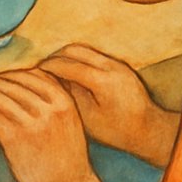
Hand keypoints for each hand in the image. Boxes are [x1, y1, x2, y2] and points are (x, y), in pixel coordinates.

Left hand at [0, 69, 96, 181]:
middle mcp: (49, 109)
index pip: (31, 75)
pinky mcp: (15, 139)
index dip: (11, 75)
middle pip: (12, 83)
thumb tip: (18, 78)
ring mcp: (32, 124)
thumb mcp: (68, 119)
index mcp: (63, 100)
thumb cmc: (65, 154)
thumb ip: (50, 99)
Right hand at [37, 44, 176, 165]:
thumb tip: (48, 80)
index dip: (46, 67)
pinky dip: (76, 59)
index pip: (67, 65)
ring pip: (82, 49)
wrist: (150, 130)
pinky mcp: (119, 65)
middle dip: (53, 57)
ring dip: (64, 56)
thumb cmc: (118, 132)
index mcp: (103, 81)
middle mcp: (111, 66)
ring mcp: (116, 63)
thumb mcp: (88, 119)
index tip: (31, 73)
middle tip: (39, 70)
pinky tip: (68, 74)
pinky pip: (91, 54)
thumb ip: (69, 96)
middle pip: (73, 50)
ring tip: (51, 71)